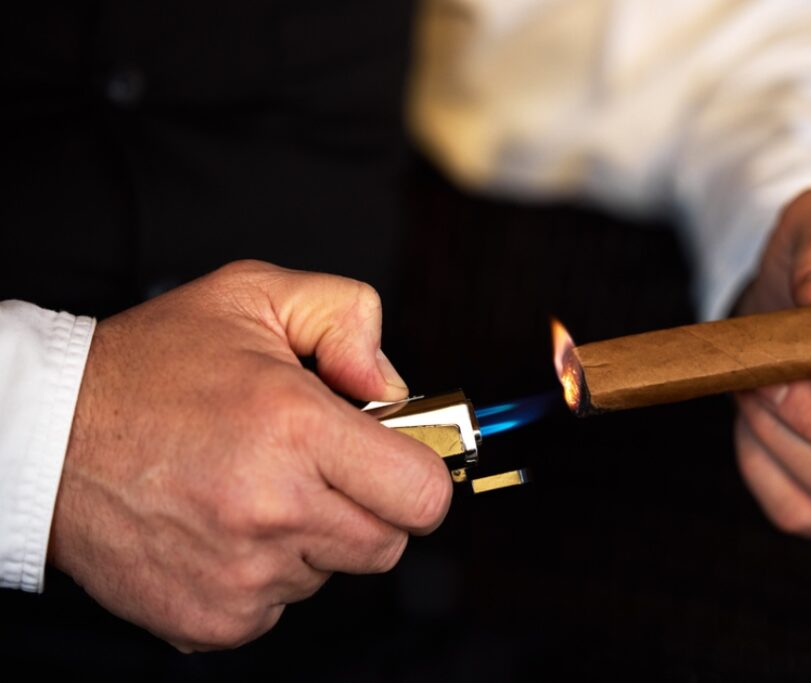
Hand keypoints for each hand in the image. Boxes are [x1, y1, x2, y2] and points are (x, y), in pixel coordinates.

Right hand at [50, 260, 452, 650]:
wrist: (48, 437)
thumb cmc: (151, 368)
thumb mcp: (255, 296)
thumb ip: (348, 317)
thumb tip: (394, 386)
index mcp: (296, 428)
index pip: (423, 494)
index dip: (423, 476)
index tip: (400, 459)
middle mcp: (273, 508)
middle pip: (388, 543)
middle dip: (370, 505)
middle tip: (322, 466)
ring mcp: (241, 574)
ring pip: (331, 572)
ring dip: (313, 537)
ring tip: (256, 487)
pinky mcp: (211, 618)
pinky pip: (280, 605)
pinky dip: (267, 572)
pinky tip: (226, 526)